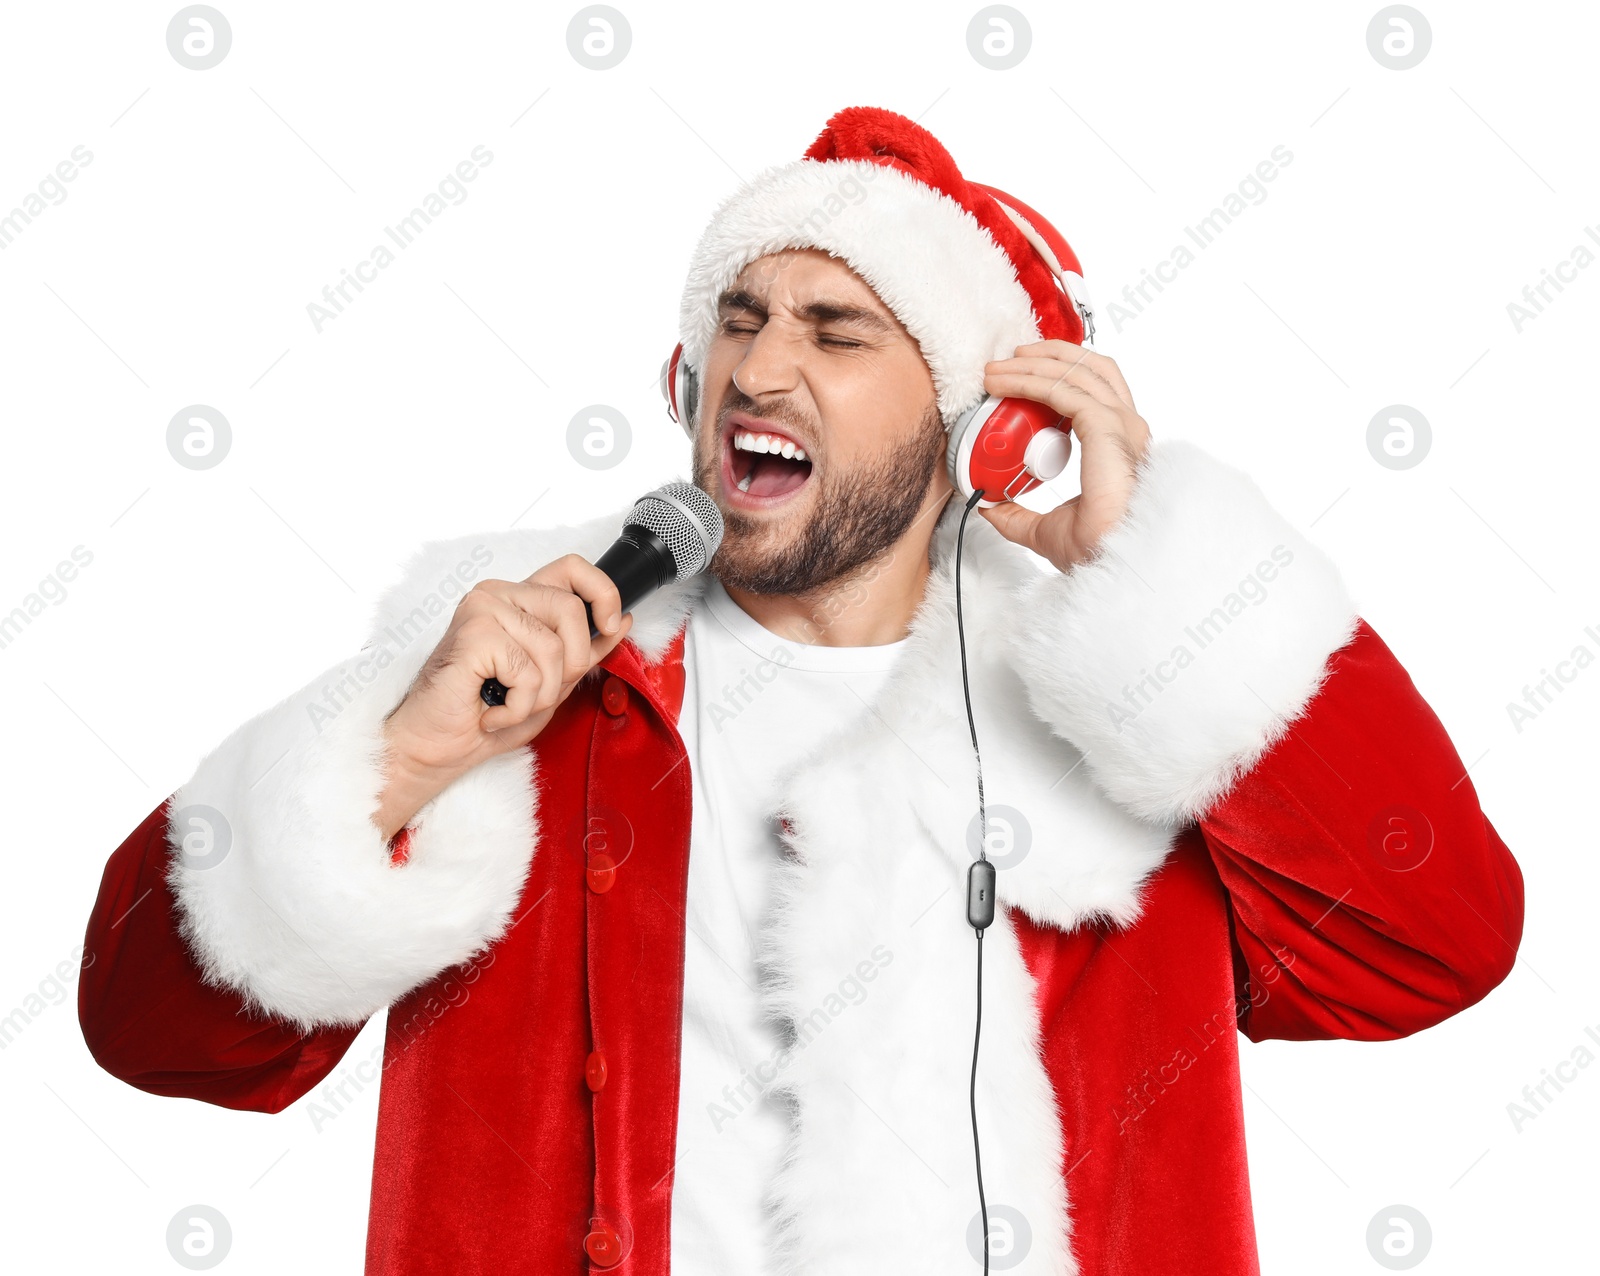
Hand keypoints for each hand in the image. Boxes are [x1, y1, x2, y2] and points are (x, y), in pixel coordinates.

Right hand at [372, 555, 633, 840]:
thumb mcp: (551, 682)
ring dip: (539, 695)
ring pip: (553, 648)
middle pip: (571, 609)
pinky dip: (517, 706)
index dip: (602, 592)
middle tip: (534, 692)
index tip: (609, 625)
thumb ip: (584, 650)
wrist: (435, 749)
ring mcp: (483, 609)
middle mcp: (499, 595)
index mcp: (518, 600)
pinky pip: (528, 671)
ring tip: (506, 705)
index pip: (571, 568)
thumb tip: (622, 620)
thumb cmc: (484, 716)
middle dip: (568, 666)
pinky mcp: (474, 633)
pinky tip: (491, 711)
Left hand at [975, 340, 1151, 572]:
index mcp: (1119, 445)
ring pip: (1076, 371)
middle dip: (1048, 355)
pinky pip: (1062, 390)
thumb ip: (1018, 515)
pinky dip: (1029, 380)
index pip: (1095, 390)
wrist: (1111, 563)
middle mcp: (1127, 427)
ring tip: (997, 367)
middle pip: (1092, 367)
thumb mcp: (1044, 529)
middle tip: (1007, 359)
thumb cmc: (1096, 549)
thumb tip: (988, 505)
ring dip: (1032, 363)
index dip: (1058, 374)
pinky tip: (1003, 383)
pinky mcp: (1107, 428)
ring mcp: (1121, 425)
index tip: (1019, 375)